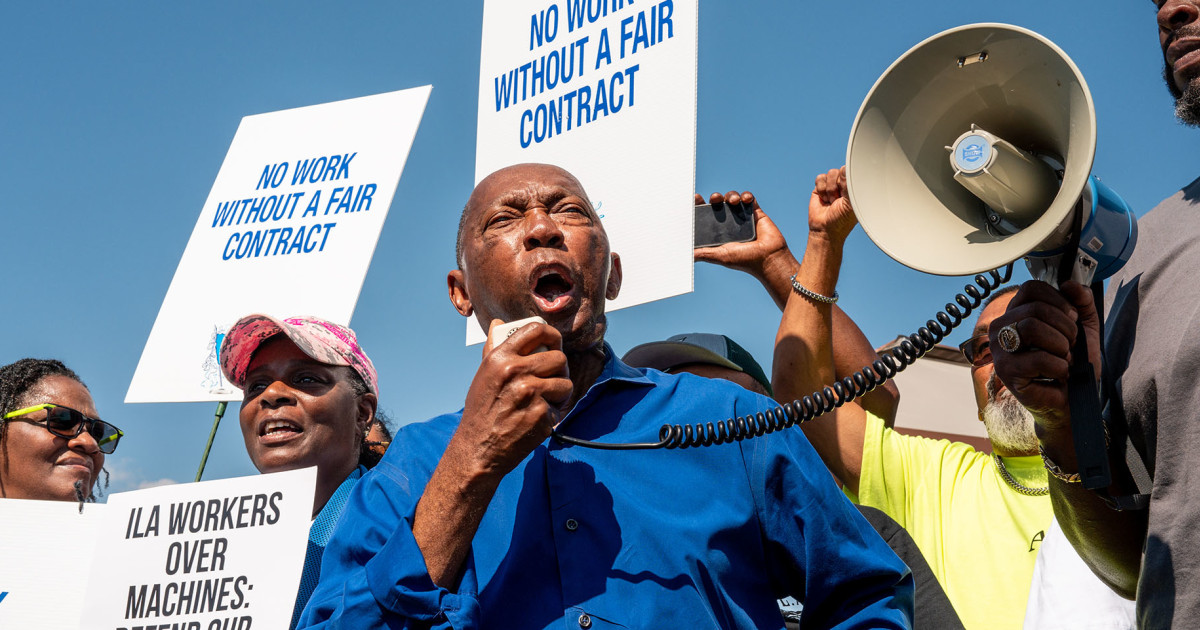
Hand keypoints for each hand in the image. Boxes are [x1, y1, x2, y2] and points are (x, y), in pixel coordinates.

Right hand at [452, 320, 572, 480]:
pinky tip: (536, 419)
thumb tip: (498, 323)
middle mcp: (516, 372)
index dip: (551, 335)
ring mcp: (530, 393)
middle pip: (559, 358)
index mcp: (500, 358)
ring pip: (565, 383)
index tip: (554, 343)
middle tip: (552, 380)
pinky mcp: (542, 414)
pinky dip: (553, 414)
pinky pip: (560, 407)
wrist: (479, 449)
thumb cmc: (481, 411)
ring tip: (544, 402)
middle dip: (559, 370)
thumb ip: (494, 348)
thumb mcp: (483, 375)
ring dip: (559, 393)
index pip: (535, 330)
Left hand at [693, 190, 790, 281]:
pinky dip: (746, 195)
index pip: (705, 215)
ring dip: (731, 195)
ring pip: (732, 198)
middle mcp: (729, 224)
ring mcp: (742, 217)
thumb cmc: (745, 260)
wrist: (769, 258)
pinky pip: (749, 198)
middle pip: (718, 204)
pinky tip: (745, 200)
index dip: (699, 206)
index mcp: (718, 232)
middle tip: (715, 198)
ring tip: (734, 201)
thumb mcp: (720, 256)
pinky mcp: (755, 213)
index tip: (696, 198)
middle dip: (715, 197)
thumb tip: (687, 255)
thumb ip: (704, 253)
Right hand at [809, 167, 856, 243]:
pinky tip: (824, 199)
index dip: (850, 180)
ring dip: (830, 189)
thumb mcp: (851, 202)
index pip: (855, 172)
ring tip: (832, 201)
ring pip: (831, 173)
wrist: (825, 229)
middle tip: (840, 199)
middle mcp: (846, 184)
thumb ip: (850, 184)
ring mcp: (833, 185)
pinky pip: (820, 178)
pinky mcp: (820, 187)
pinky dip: (821, 189)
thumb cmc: (842, 219)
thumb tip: (845, 168)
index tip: (848, 192)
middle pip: (842, 170)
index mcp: (856, 187)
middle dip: (839, 185)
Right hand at [989, 281, 1101, 430]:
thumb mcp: (1085, 327)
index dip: (1058, 300)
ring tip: (1064, 359)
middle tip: (1070, 345)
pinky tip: (1058, 375)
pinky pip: (1038, 358)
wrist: (1075, 399)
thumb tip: (1070, 284)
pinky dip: (1059, 367)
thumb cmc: (1074, 363)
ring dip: (1061, 346)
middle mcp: (1002, 328)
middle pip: (1035, 309)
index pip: (1031, 289)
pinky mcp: (1006, 372)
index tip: (1072, 318)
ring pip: (1032, 328)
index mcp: (1017, 313)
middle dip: (1065, 328)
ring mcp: (1000, 350)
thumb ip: (1082, 302)